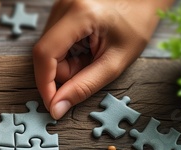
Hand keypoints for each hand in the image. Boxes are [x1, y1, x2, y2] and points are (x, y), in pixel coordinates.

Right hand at [33, 0, 174, 119]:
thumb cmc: (136, 25)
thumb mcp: (115, 62)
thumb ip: (84, 86)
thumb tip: (56, 108)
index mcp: (79, 14)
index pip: (44, 54)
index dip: (45, 83)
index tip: (53, 105)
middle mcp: (63, 5)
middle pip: (45, 54)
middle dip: (63, 71)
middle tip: (91, 66)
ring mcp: (59, 4)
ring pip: (47, 50)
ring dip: (65, 62)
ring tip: (91, 54)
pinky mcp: (59, 8)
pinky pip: (52, 41)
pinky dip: (65, 52)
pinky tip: (84, 46)